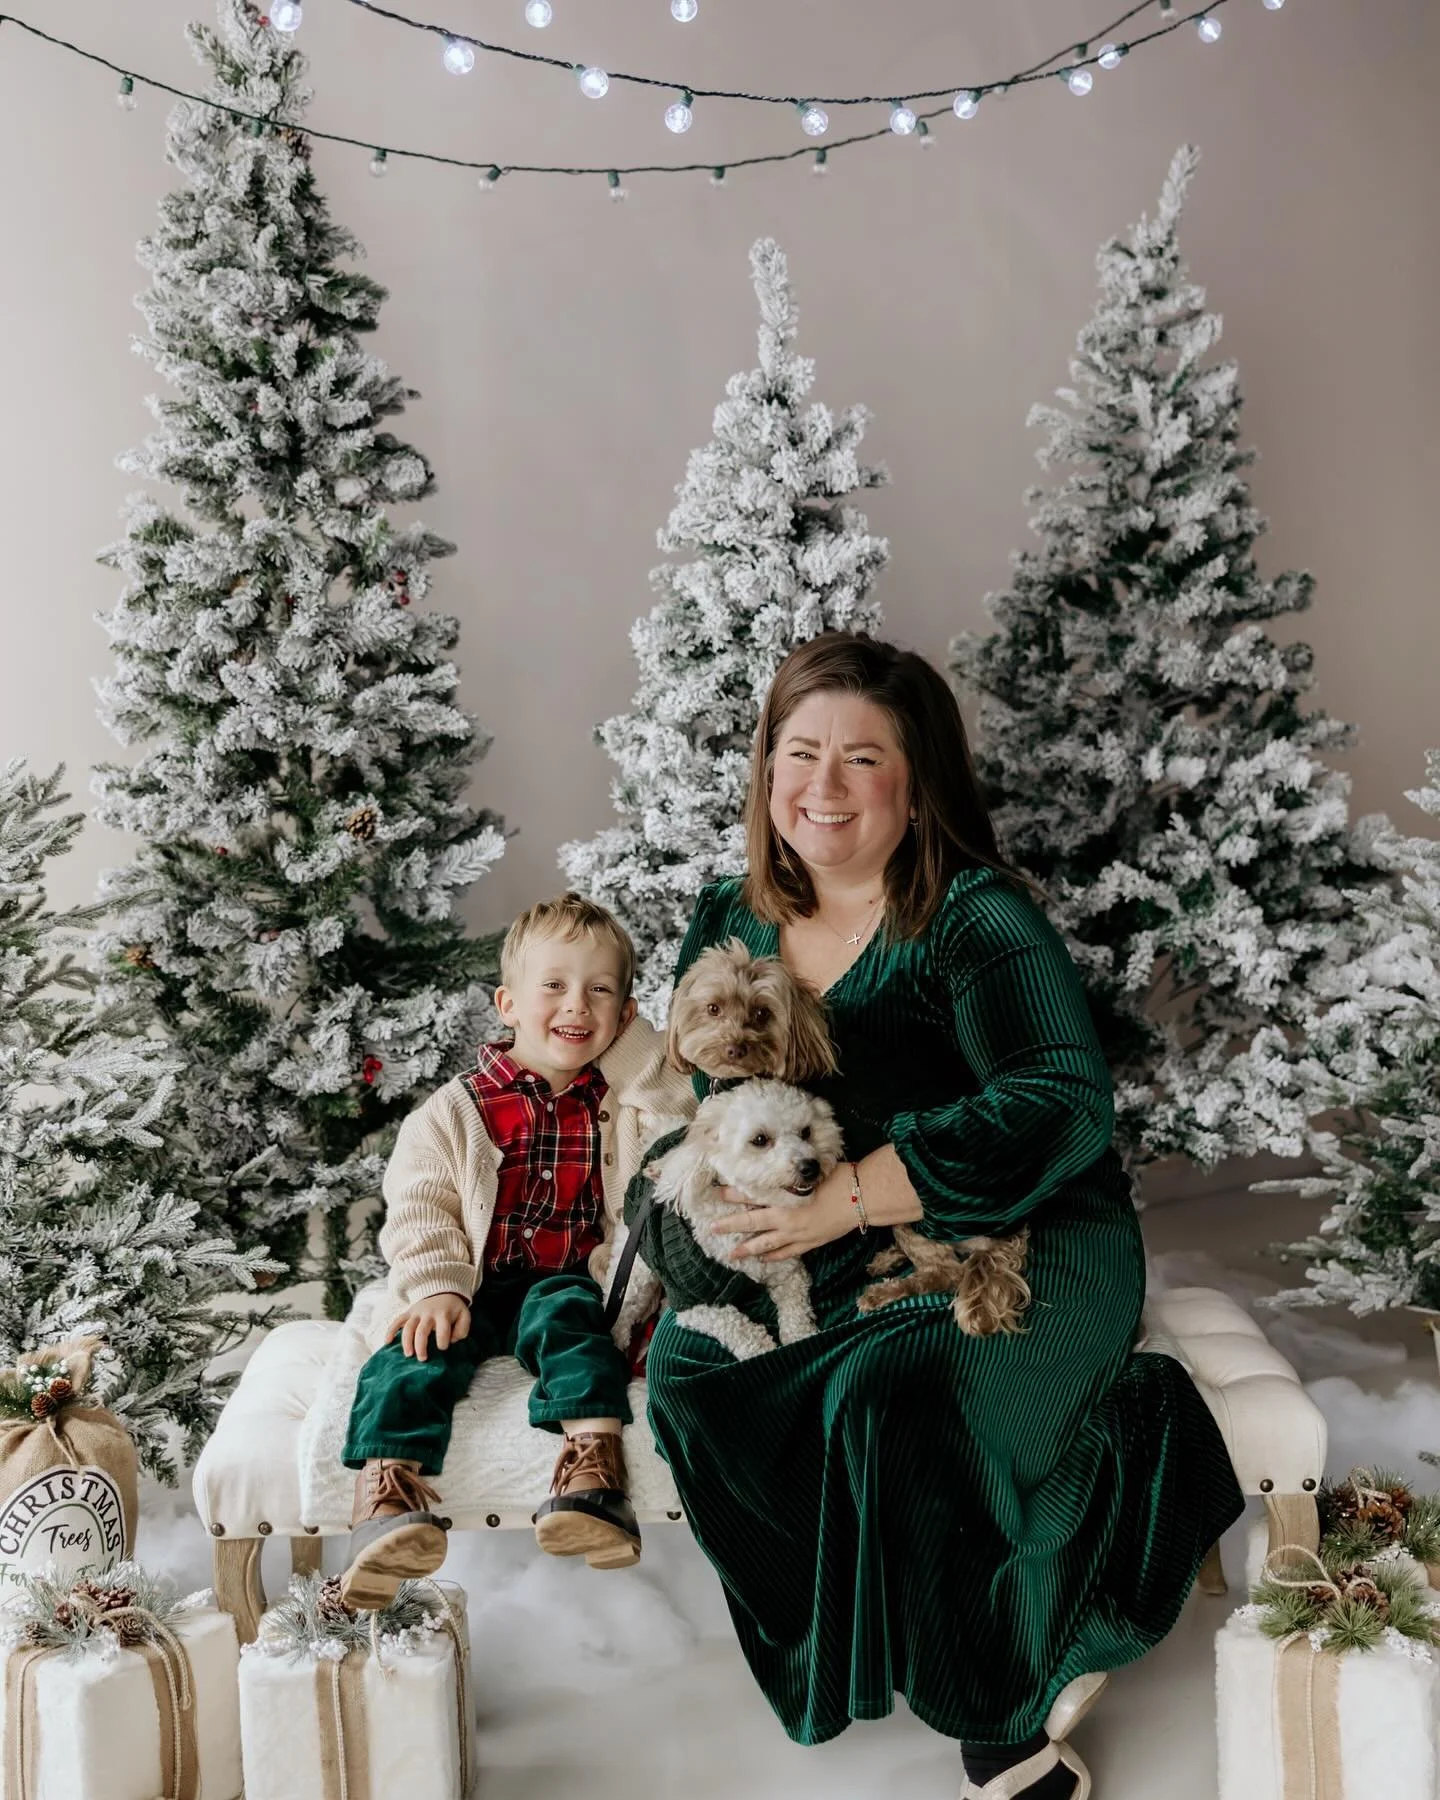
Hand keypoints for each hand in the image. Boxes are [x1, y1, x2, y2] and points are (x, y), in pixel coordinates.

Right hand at [385, 1293, 470, 1361]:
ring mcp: (416, 1313)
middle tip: (422, 1359)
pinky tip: (387, 1342)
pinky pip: (397, 1321)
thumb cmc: (453, 1309)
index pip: (443, 1330)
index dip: (443, 1341)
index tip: (443, 1349)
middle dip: (421, 1346)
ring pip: (408, 1327)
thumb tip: (453, 1340)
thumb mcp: (464, 1315)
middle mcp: (428, 1313)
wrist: (442, 1291)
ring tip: (408, 1355)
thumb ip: (463, 1328)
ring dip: (406, 1342)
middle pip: (422, 1330)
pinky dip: (391, 1331)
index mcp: (443, 1314)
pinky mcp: (408, 1312)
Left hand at [711, 1162, 856, 1261]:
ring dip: (748, 1248)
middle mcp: (788, 1217)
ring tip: (732, 1254)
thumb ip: (792, 1174)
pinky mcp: (810, 1242)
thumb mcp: (812, 1171)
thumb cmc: (839, 1178)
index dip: (734, 1195)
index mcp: (786, 1197)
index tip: (717, 1193)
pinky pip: (787, 1252)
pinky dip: (774, 1256)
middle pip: (753, 1222)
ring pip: (767, 1243)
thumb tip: (779, 1165)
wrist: (862, 1198)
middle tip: (713, 1228)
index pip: (753, 1196)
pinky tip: (763, 1258)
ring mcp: (798, 1233)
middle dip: (732, 1225)